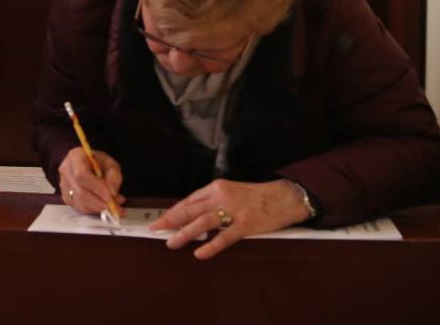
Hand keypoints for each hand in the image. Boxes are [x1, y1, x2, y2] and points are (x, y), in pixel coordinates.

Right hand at [57, 147, 125, 217]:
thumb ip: (114, 176)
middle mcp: (66, 171)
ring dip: (98, 208)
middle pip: (80, 193)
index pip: (82, 175)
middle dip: (99, 203)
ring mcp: (64, 185)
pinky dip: (93, 210)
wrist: (87, 163)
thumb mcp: (111, 163)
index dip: (96, 188)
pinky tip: (102, 205)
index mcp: (76, 157)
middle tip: (115, 206)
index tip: (110, 197)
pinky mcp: (65, 197)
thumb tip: (112, 194)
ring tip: (113, 205)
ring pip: (80, 203)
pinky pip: (79, 208)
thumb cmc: (99, 162)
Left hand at [151, 179, 313, 259]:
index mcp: (217, 187)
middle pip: (190, 210)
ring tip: (171, 243)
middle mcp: (222, 196)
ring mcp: (234, 210)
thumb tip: (193, 218)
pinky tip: (199, 253)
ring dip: (184, 233)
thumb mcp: (231, 192)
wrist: (284, 197)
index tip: (160, 220)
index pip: (189, 200)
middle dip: (170, 220)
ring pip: (202, 222)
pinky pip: (224, 237)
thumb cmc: (257, 196)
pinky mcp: (245, 224)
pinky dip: (210, 245)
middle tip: (155, 230)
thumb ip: (213, 203)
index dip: (173, 211)